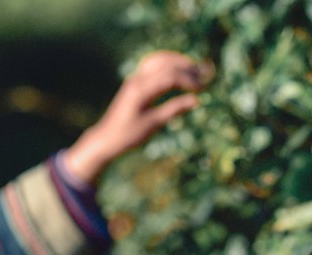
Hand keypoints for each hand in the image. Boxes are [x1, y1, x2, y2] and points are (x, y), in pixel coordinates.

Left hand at [63, 51, 210, 184]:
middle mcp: (137, 80)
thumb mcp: (153, 124)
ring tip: (195, 68)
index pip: (170, 77)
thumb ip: (174, 109)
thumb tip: (196, 100)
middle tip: (205, 75)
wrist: (107, 138)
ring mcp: (135, 78)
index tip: (202, 88)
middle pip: (166, 64)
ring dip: (177, 61)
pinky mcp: (135, 81)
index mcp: (142, 90)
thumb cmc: (129, 135)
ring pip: (159, 60)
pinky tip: (178, 68)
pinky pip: (153, 64)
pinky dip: (167, 63)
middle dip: (187, 68)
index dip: (188, 80)